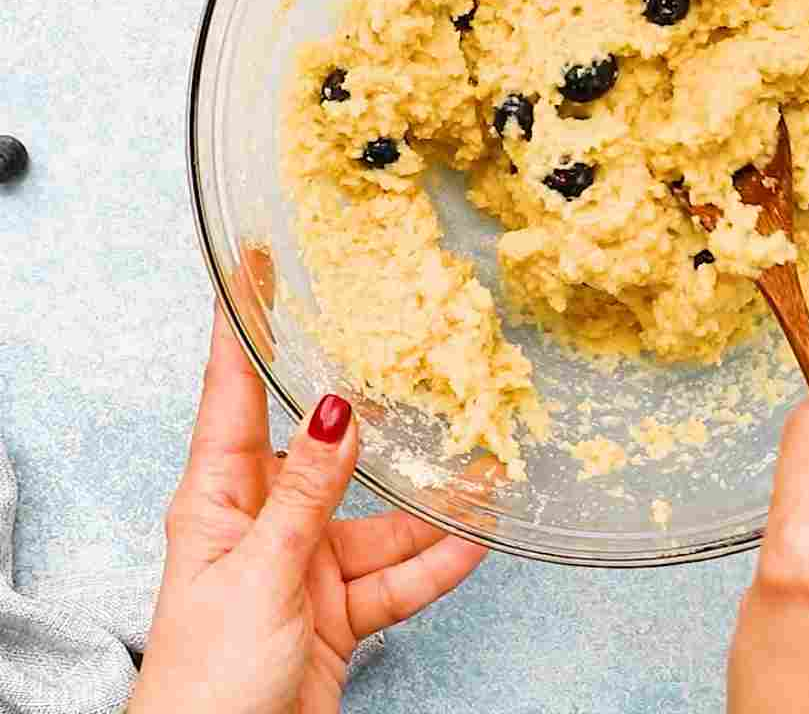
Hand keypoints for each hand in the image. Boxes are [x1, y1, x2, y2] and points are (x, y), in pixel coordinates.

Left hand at [131, 305, 486, 713]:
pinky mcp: (333, 618)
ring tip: (480, 464)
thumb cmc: (205, 682)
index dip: (244, 323)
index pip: (229, 390)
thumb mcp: (259, 573)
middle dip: (368, 410)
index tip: (254, 260)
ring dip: (425, 499)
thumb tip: (335, 409)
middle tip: (406, 351)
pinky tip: (476, 535)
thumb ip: (306, 492)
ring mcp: (299, 569)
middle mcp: (260, 523)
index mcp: (218, 497)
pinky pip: (394, 577)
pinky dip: (435, 560)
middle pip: (320, 449)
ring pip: (374, 516)